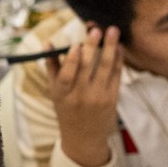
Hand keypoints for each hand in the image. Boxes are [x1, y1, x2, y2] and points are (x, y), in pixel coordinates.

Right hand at [45, 25, 123, 166]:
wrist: (84, 137)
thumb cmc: (66, 110)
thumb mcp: (54, 92)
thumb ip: (52, 67)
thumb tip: (48, 42)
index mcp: (63, 94)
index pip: (66, 76)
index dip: (71, 60)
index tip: (75, 45)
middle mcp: (81, 96)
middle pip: (88, 68)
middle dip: (93, 46)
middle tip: (96, 29)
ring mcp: (99, 97)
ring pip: (106, 68)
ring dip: (111, 47)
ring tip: (113, 31)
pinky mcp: (113, 98)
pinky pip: (117, 75)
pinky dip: (119, 59)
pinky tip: (119, 47)